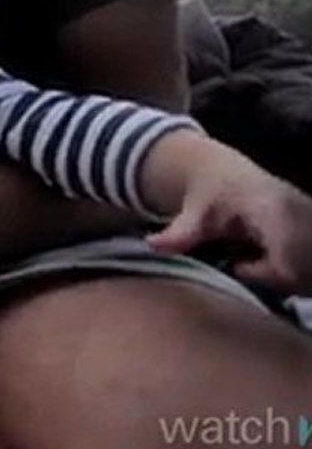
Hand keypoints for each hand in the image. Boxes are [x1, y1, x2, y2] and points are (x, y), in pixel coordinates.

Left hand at [147, 164, 311, 294]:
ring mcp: (309, 217)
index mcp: (270, 209)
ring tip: (257, 261)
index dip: (267, 273)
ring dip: (287, 275)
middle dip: (275, 278)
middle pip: (300, 269)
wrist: (226, 170)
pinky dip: (296, 268)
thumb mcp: (192, 213)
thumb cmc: (210, 192)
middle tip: (246, 265)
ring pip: (308, 268)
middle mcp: (299, 212)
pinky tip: (272, 257)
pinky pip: (310, 261)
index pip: (287, 259)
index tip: (240, 266)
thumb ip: (177, 233)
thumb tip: (152, 246)